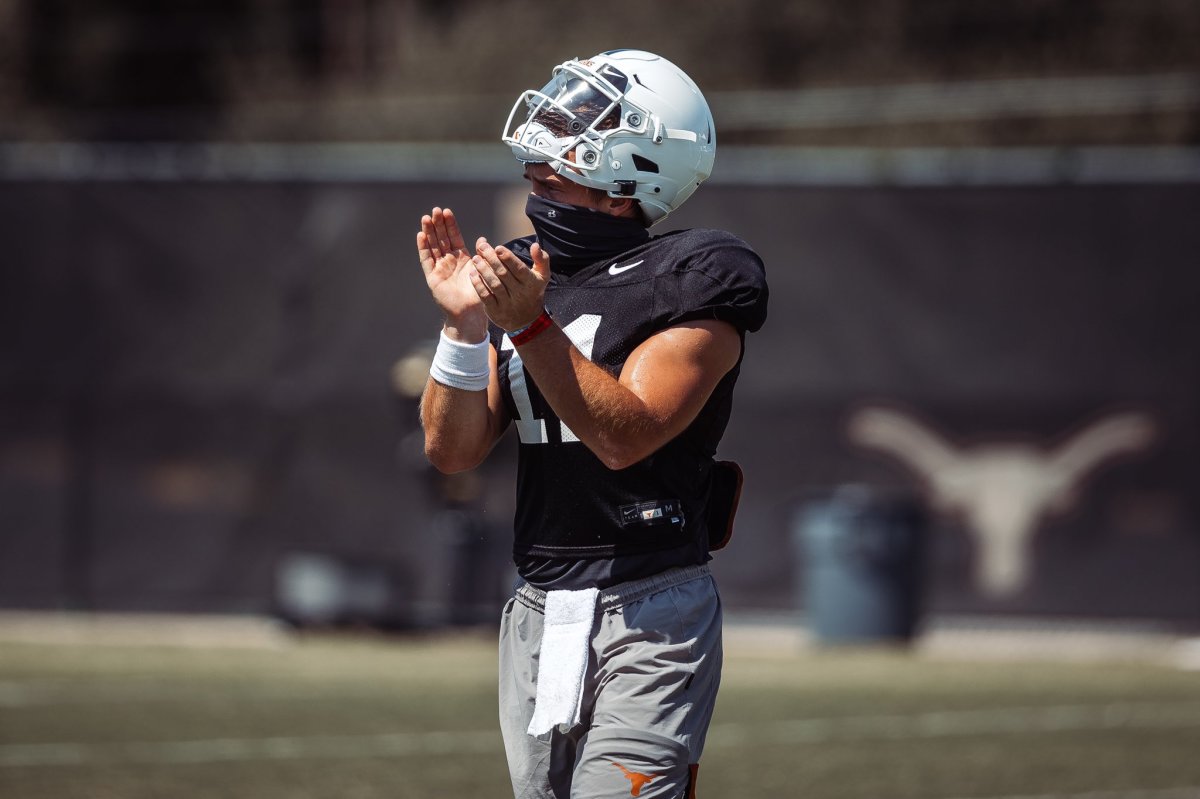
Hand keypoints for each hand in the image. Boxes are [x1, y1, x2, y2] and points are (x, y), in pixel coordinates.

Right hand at [417, 207, 486, 340]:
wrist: (471, 313)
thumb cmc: (479, 294)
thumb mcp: (482, 271)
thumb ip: (482, 255)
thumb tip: (483, 239)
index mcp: (462, 259)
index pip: (454, 237)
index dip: (450, 224)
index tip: (447, 211)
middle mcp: (449, 262)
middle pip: (441, 238)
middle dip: (438, 224)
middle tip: (435, 209)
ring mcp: (440, 268)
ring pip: (432, 246)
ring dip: (429, 232)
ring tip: (426, 218)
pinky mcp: (432, 278)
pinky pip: (427, 260)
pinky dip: (423, 248)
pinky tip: (421, 235)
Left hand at [468, 239, 551, 332]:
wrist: (527, 320)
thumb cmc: (532, 291)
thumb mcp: (542, 275)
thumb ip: (541, 259)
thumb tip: (535, 245)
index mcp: (531, 283)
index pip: (518, 268)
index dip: (508, 258)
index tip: (497, 247)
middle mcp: (520, 293)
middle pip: (503, 274)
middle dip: (492, 259)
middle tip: (482, 247)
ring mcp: (507, 303)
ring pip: (494, 284)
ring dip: (483, 270)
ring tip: (476, 259)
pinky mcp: (496, 311)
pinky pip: (486, 297)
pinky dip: (478, 285)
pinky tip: (472, 274)